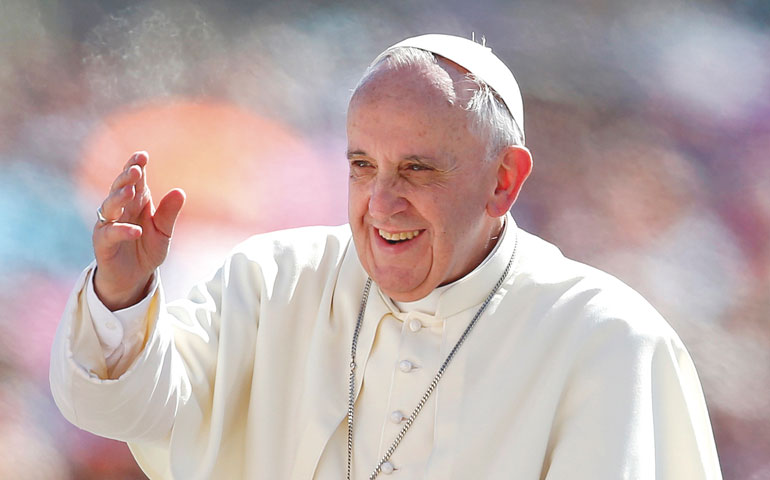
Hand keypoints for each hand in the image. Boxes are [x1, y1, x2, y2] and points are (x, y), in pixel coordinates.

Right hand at [92, 151, 184, 309]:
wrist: (134, 277)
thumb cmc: (147, 249)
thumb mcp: (164, 231)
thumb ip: (169, 213)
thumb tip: (180, 191)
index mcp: (136, 202)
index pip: (134, 181)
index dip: (135, 166)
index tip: (142, 155)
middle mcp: (120, 210)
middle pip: (120, 188)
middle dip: (126, 178)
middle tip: (136, 169)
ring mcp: (109, 224)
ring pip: (109, 206)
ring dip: (119, 198)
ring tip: (130, 192)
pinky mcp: (103, 243)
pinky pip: (110, 233)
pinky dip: (122, 231)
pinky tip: (135, 230)